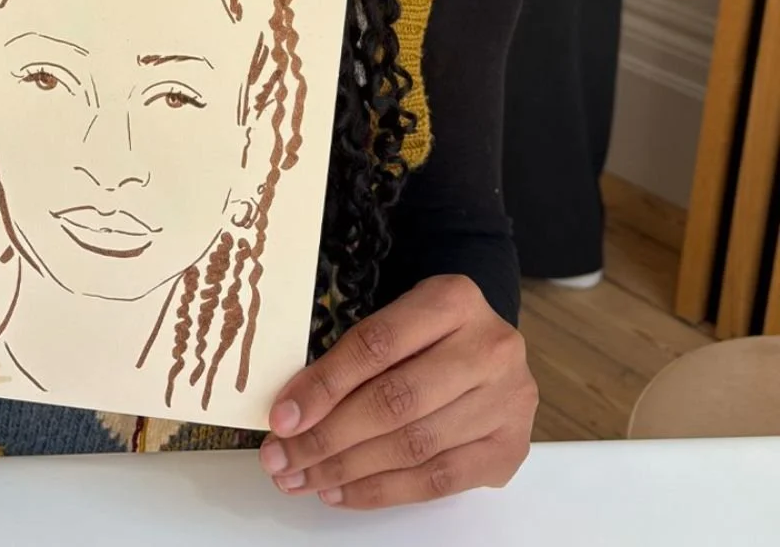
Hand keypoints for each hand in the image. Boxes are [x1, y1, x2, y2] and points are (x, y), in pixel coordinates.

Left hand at [259, 275, 536, 510]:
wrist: (487, 346)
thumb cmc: (427, 334)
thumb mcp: (394, 322)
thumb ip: (350, 359)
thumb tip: (291, 413)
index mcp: (453, 299)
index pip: (376, 346)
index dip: (323, 386)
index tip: (282, 417)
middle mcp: (489, 347)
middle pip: (395, 402)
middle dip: (328, 438)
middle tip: (283, 459)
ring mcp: (507, 401)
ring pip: (413, 447)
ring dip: (348, 470)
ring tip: (304, 478)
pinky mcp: (509, 448)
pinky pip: (438, 481)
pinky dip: (383, 491)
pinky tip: (343, 491)